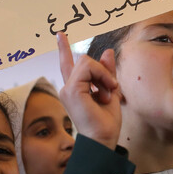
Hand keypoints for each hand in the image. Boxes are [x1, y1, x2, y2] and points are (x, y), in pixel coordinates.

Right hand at [57, 33, 121, 149]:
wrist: (103, 139)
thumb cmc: (106, 123)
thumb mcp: (111, 91)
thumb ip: (107, 72)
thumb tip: (107, 51)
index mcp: (75, 89)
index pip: (68, 64)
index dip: (64, 49)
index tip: (60, 34)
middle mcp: (68, 88)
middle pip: (84, 60)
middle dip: (103, 71)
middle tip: (112, 89)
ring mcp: (67, 89)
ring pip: (86, 61)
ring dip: (103, 74)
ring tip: (108, 93)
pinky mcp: (71, 89)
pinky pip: (87, 67)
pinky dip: (101, 76)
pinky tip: (106, 91)